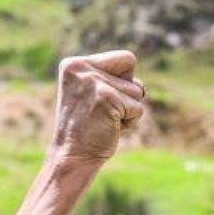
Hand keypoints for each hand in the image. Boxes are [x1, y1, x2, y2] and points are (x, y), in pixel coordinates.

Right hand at [49, 49, 147, 164]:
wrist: (72, 155)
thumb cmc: (88, 128)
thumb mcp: (93, 94)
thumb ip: (112, 79)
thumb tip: (141, 86)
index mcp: (74, 64)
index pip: (126, 58)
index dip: (125, 81)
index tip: (102, 100)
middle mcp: (81, 67)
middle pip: (132, 70)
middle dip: (128, 94)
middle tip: (104, 111)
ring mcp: (92, 81)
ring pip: (137, 91)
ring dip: (128, 110)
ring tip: (105, 120)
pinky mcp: (105, 97)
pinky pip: (137, 108)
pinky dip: (129, 123)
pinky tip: (109, 128)